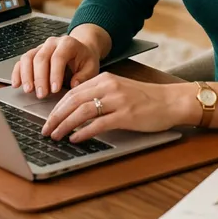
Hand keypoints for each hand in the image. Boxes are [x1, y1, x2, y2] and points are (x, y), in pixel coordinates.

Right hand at [10, 35, 99, 97]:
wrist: (81, 50)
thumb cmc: (85, 60)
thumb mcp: (91, 67)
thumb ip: (84, 76)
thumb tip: (73, 84)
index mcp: (68, 43)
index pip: (58, 57)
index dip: (55, 74)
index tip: (55, 89)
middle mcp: (52, 43)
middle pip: (41, 58)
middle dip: (40, 78)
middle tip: (42, 94)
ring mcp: (41, 47)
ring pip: (28, 58)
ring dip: (26, 75)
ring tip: (29, 91)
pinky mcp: (33, 54)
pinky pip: (21, 61)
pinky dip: (17, 72)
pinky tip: (17, 84)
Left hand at [41, 72, 185, 142]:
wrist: (171, 101)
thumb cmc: (147, 99)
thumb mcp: (120, 90)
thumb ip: (100, 95)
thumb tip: (77, 110)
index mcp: (106, 79)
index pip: (74, 91)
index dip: (58, 106)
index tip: (49, 118)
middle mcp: (109, 87)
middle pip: (74, 101)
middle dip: (56, 116)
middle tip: (45, 129)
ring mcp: (117, 101)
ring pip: (82, 112)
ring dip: (65, 125)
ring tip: (55, 136)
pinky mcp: (126, 115)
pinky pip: (98, 124)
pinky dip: (83, 132)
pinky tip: (75, 139)